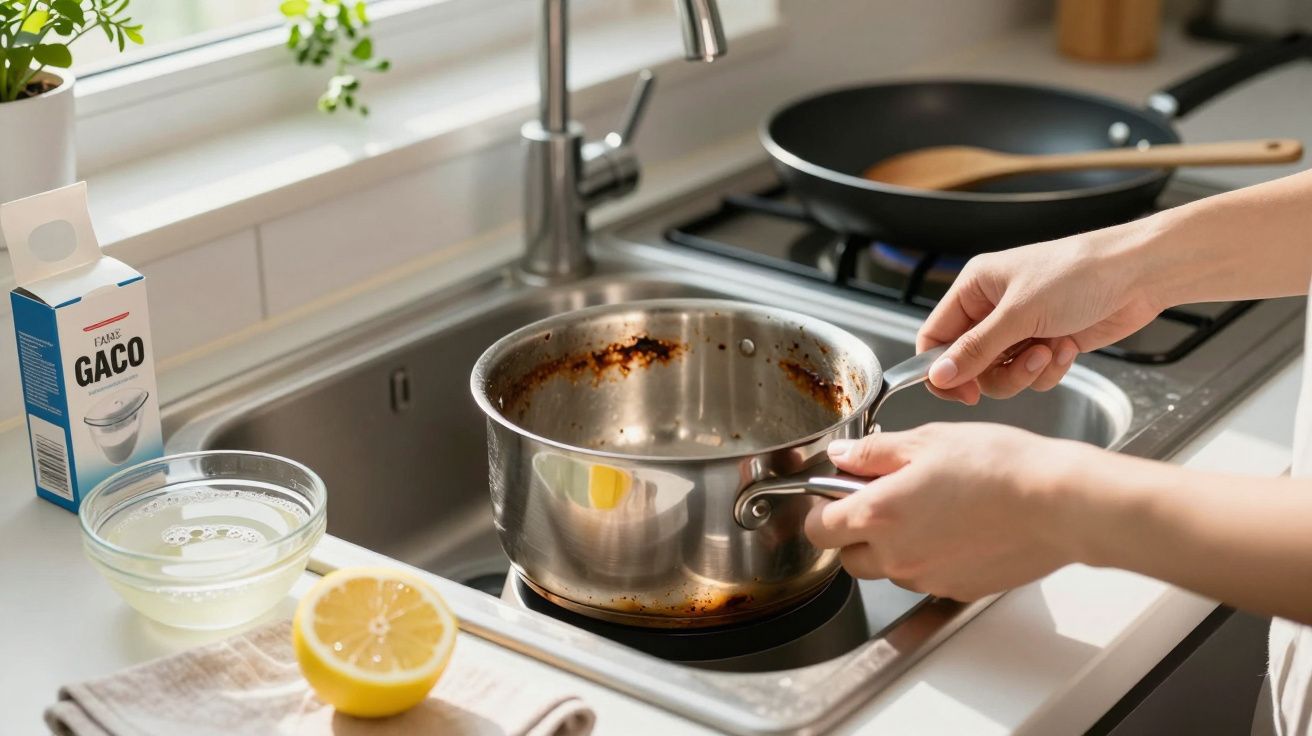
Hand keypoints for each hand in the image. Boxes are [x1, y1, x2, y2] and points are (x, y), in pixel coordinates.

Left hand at [803, 422, 1089, 600]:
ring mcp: (926, 579)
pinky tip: (958, 527)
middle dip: (856, 531)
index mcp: (877, 515)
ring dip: (894, 546)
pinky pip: (926, 577)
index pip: (818, 529)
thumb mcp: (927, 441)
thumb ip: (873, 453)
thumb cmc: (998, 466)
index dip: (822, 509)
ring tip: (931, 508)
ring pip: (888, 570)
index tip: (838, 492)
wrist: (1057, 502)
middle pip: (848, 557)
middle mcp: (896, 557)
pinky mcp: (957, 590)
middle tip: (886, 497)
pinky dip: (931, 557)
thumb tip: (842, 458)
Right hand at [919, 224, 1161, 403]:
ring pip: (1001, 374)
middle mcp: (993, 309)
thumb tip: (938, 375)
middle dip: (997, 372)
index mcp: (975, 288)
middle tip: (1022, 365)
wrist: (1140, 275)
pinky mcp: (1047, 343)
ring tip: (1049, 351)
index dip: (941, 368)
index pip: (935, 336)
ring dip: (1026, 372)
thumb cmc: (1079, 273)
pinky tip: (1068, 346)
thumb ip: (975, 349)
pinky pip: (1032, 375)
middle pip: (969, 364)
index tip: (960, 392)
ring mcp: (1021, 328)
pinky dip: (1050, 369)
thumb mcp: (1019, 314)